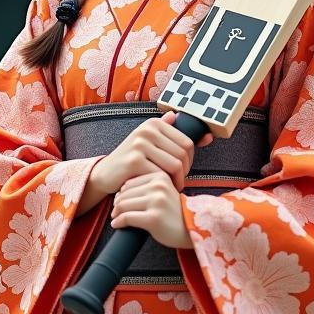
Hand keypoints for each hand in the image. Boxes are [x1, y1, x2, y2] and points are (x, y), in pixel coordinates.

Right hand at [92, 111, 211, 195]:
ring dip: (177, 180)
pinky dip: (164, 185)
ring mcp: (140, 144)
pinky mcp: (134, 161)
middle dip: (185, 171)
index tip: (183, 170)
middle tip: (178, 181)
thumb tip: (207, 134)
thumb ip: (176, 138)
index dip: (190, 159)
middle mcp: (147, 129)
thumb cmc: (134, 161)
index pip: (187, 141)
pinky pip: (161, 175)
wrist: (106, 174)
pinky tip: (159, 189)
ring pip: (175, 165)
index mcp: (154, 123)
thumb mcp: (153, 145)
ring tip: (171, 186)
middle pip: (183, 153)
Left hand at [111, 171, 191, 248]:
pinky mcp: (153, 218)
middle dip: (117, 203)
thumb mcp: (164, 191)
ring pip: (123, 205)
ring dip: (116, 213)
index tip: (119, 201)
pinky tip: (117, 224)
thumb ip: (147, 186)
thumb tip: (121, 190)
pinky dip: (118, 221)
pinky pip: (127, 218)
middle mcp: (158, 187)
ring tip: (115, 217)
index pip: (130, 182)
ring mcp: (156, 202)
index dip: (121, 193)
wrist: (192, 229)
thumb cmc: (175, 212)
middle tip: (115, 211)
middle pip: (125, 193)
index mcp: (160, 176)